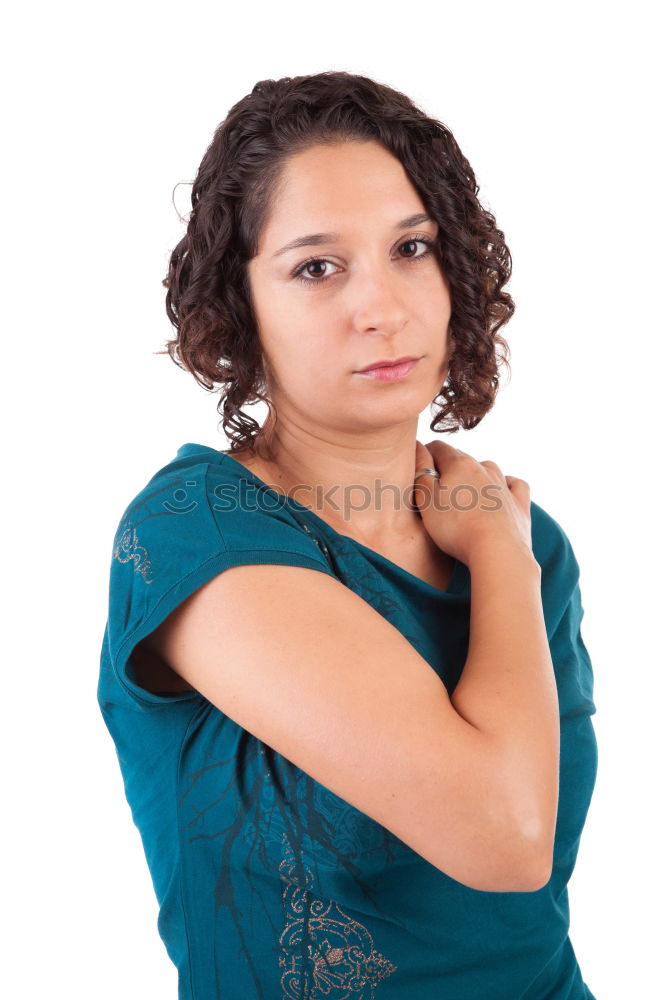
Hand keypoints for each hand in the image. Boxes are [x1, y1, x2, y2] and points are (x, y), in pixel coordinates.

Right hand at [413, 440, 533, 565]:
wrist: (498, 552)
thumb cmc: (456, 529)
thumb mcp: (426, 501)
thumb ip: (420, 473)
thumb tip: (418, 448)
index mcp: (459, 464)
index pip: (438, 447)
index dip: (426, 455)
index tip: (419, 469)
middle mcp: (484, 468)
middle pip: (462, 458)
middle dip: (448, 468)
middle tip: (436, 489)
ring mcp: (504, 485)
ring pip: (488, 469)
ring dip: (475, 476)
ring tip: (464, 495)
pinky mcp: (519, 504)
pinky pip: (514, 485)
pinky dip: (506, 484)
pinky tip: (500, 491)